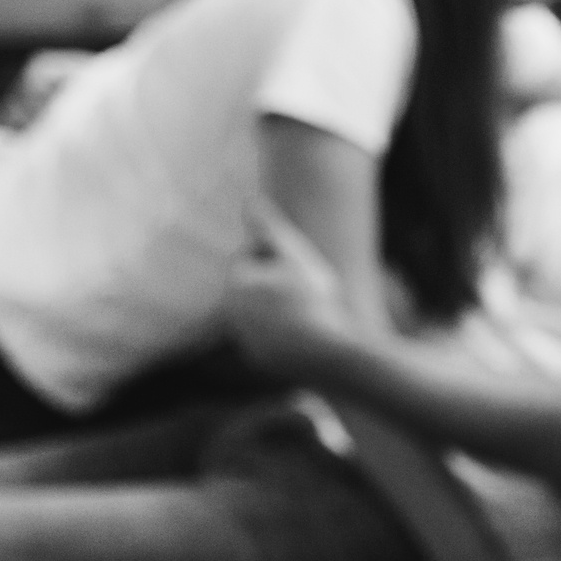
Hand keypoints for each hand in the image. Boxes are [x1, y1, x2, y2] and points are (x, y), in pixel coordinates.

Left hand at [226, 202, 356, 380]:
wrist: (327, 355)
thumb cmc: (312, 299)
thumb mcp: (294, 255)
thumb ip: (268, 228)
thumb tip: (248, 200)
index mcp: (235, 284)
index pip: (251, 253)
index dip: (279, 255)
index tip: (301, 266)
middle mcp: (233, 313)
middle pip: (256, 284)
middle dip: (278, 281)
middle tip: (310, 288)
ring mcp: (246, 339)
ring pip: (265, 311)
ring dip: (284, 306)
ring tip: (312, 310)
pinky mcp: (261, 360)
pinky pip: (273, 336)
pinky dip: (288, 331)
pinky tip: (312, 333)